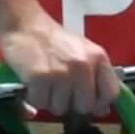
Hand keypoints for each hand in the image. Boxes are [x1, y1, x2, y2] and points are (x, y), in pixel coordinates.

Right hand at [0, 11, 121, 121]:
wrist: (23, 23)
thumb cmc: (52, 40)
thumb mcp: (83, 52)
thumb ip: (96, 77)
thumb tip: (103, 109)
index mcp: (98, 58)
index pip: (111, 94)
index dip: (99, 103)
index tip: (88, 102)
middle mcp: (83, 66)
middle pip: (84, 106)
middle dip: (71, 103)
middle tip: (59, 90)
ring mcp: (62, 73)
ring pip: (60, 108)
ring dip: (50, 101)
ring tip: (45, 83)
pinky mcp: (40, 77)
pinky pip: (40, 103)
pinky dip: (34, 98)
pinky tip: (33, 83)